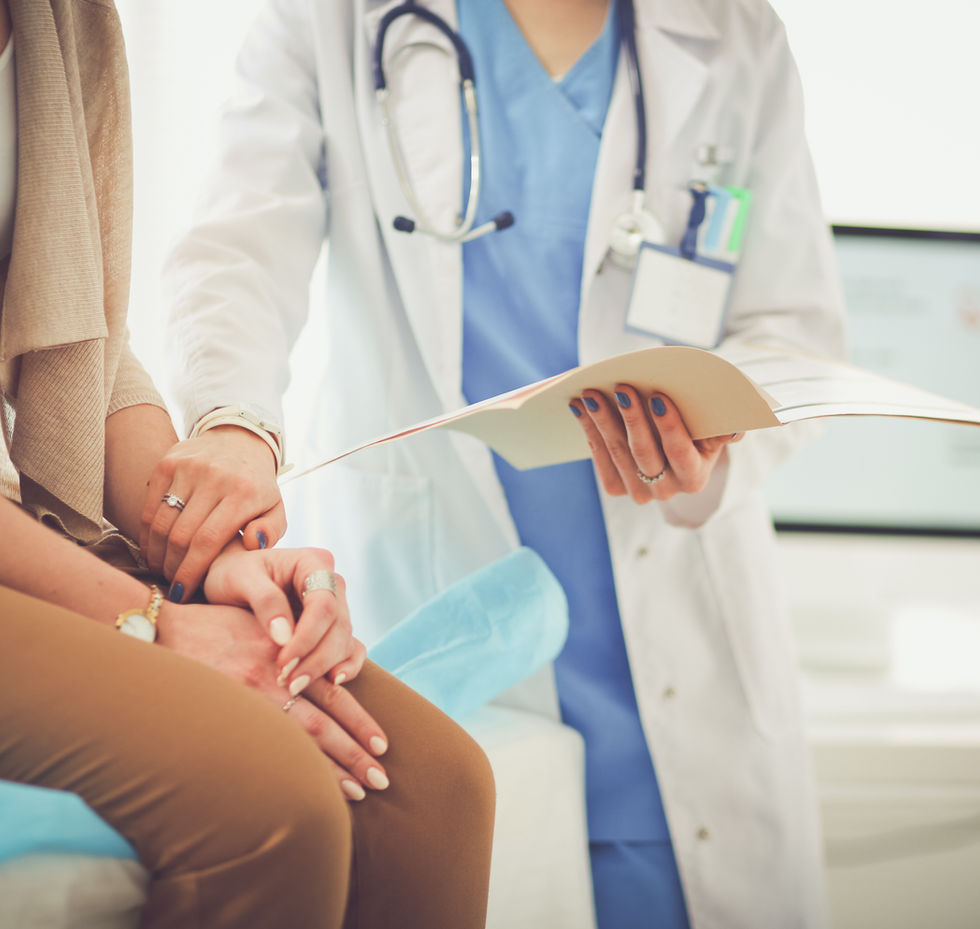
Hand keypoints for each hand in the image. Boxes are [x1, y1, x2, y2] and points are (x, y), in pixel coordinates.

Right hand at [140, 427, 285, 600]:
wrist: (240, 441)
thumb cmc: (257, 486)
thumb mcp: (276, 508)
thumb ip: (272, 531)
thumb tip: (253, 545)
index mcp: (244, 493)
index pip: (207, 541)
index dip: (190, 572)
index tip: (183, 593)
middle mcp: (214, 477)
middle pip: (180, 536)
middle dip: (172, 567)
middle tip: (172, 583)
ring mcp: (188, 467)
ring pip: (161, 523)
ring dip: (157, 553)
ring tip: (162, 569)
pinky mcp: (168, 462)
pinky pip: (150, 506)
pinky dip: (148, 532)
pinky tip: (153, 548)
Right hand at [156, 600, 387, 800]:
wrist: (161, 630)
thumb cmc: (212, 626)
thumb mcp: (261, 624)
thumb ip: (292, 645)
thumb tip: (326, 671)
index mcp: (287, 655)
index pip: (334, 694)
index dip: (360, 721)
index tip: (383, 745)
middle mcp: (273, 679)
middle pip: (324, 724)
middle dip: (355, 753)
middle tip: (382, 779)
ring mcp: (247, 700)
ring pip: (299, 741)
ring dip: (331, 769)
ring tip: (358, 792)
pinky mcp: (225, 714)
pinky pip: (263, 748)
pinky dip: (289, 769)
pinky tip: (304, 791)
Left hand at [203, 542, 363, 692]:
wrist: (228, 581)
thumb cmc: (231, 573)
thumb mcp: (239, 579)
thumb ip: (265, 601)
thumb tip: (284, 637)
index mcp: (313, 563)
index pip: (323, 603)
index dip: (308, 636)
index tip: (284, 661)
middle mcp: (331, 583)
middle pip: (339, 625)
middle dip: (317, 658)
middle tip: (289, 683)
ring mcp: (335, 606)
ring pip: (345, 640)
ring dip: (325, 667)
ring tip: (295, 687)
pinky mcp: (331, 628)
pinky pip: (350, 648)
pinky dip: (346, 666)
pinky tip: (332, 683)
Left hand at [569, 384, 741, 503]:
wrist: (674, 443)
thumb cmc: (698, 425)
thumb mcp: (715, 425)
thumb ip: (726, 426)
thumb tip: (735, 429)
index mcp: (695, 477)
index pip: (680, 452)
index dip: (669, 425)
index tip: (658, 397)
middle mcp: (668, 491)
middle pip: (645, 453)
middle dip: (631, 417)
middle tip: (620, 387)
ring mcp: (641, 492)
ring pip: (619, 454)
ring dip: (602, 421)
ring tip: (591, 393)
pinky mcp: (618, 487)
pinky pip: (601, 459)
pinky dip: (589, 431)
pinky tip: (580, 408)